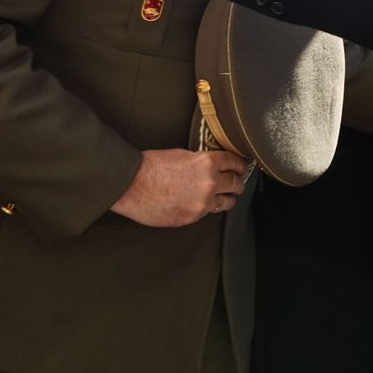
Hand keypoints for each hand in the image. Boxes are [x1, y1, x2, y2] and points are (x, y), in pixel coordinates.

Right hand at [110, 148, 249, 226]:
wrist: (130, 185)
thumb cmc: (150, 167)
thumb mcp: (182, 155)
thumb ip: (202, 162)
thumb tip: (212, 166)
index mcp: (207, 162)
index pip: (235, 163)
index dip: (240, 165)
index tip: (242, 167)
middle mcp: (209, 183)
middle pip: (237, 184)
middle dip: (237, 182)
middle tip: (236, 182)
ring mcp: (202, 202)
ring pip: (228, 202)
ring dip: (228, 198)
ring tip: (225, 196)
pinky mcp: (192, 217)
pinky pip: (208, 213)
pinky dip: (207, 208)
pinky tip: (201, 203)